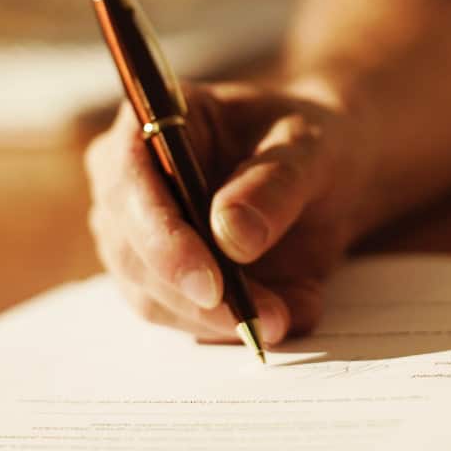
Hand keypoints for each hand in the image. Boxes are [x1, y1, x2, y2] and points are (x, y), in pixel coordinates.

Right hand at [84, 80, 366, 346]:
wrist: (323, 175)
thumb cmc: (307, 145)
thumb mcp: (309, 148)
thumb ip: (276, 182)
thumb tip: (233, 238)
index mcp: (150, 124)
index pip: (127, 181)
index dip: (161, 237)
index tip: (210, 282)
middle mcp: (127, 181)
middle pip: (130, 248)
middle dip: (195, 294)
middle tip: (263, 317)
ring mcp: (135, 234)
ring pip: (149, 294)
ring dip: (214, 318)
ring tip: (281, 317)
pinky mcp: (159, 278)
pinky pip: (178, 316)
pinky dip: (225, 326)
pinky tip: (277, 316)